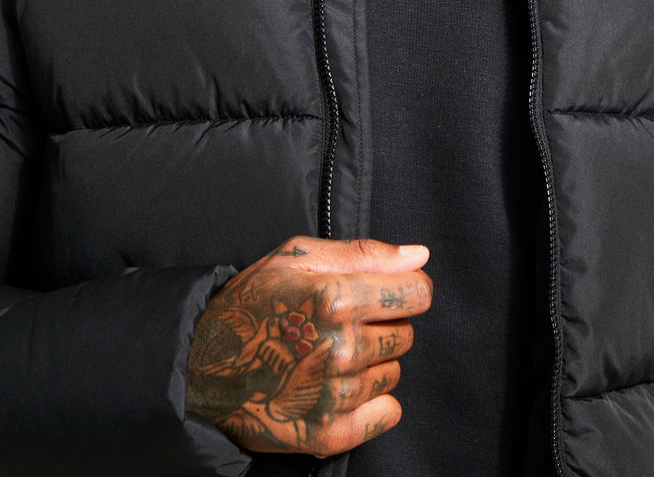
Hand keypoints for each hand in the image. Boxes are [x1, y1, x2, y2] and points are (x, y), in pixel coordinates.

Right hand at [186, 236, 432, 458]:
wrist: (200, 364)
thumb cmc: (252, 301)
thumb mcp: (298, 256)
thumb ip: (364, 253)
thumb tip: (419, 255)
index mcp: (334, 297)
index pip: (416, 294)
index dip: (405, 289)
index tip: (386, 291)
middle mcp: (337, 347)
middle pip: (405, 335)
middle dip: (382, 325)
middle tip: (342, 323)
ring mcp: (332, 395)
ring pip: (393, 373)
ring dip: (373, 363)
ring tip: (331, 353)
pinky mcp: (325, 433)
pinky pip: (386, 415)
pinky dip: (374, 402)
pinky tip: (342, 385)